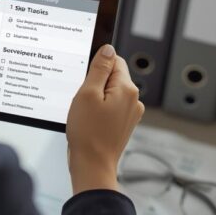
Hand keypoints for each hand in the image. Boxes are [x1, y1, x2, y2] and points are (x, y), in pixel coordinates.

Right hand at [65, 44, 143, 194]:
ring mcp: (131, 113)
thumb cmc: (87, 133)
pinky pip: (111, 107)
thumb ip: (99, 69)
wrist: (92, 165)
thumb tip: (107, 49)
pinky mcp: (124, 123)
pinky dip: (99, 110)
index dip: (95, 66)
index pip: (113, 60)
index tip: (84, 79)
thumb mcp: (87, 94)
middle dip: (95, 83)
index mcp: (127, 88)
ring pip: (110, 92)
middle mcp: (134, 99)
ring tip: (85, 113)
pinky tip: (89, 121)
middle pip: (112, 76)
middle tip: (82, 99)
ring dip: (96, 97)